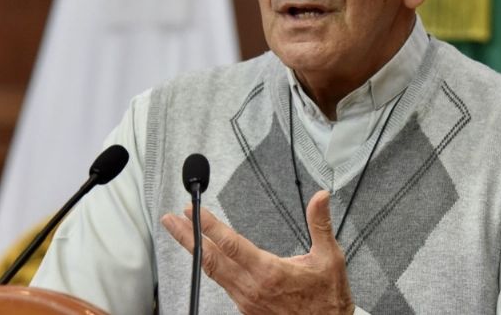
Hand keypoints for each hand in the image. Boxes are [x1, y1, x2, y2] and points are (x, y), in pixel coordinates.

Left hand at [161, 190, 354, 314]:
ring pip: (213, 272)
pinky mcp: (246, 308)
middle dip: (187, 236)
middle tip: (171, 219)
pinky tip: (207, 257)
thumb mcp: (329, 257)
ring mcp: (246, 300)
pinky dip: (210, 266)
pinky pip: (223, 284)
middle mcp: (252, 287)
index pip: (230, 243)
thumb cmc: (328, 299)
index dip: (209, 225)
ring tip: (183, 233)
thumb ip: (320, 224)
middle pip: (210, 258)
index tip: (193, 210)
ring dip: (195, 250)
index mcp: (269, 271)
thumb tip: (320, 197)